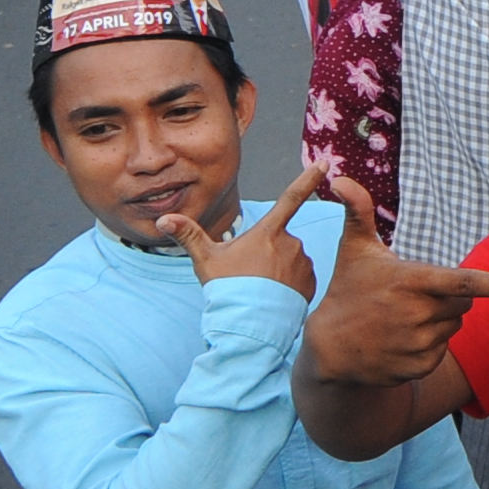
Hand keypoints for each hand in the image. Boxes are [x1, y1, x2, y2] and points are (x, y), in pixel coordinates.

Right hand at [175, 169, 325, 293]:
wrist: (249, 326)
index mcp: (268, 232)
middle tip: (248, 275)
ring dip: (278, 268)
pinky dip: (289, 283)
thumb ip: (188, 235)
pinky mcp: (311, 284)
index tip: (325, 162)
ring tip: (260, 289)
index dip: (309, 177)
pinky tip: (274, 297)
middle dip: (265, 252)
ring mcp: (303, 264)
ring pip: (290, 258)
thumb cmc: (227, 290)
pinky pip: (300, 277)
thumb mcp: (205, 260)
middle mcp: (291, 243)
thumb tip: (163, 219)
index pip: (291, 197)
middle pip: (278, 239)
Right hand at [298, 183, 488, 387]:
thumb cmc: (347, 290)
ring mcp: (418, 344)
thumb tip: (341, 177)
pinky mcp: (419, 367)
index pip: (464, 282)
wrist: (328, 348)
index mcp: (410, 281)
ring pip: (454, 325)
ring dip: (438, 320)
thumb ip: (358, 211)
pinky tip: (400, 340)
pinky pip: (442, 350)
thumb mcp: (353, 249)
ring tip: (401, 318)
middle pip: (465, 301)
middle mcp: (417, 315)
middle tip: (413, 296)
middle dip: (448, 296)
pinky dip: (429, 344)